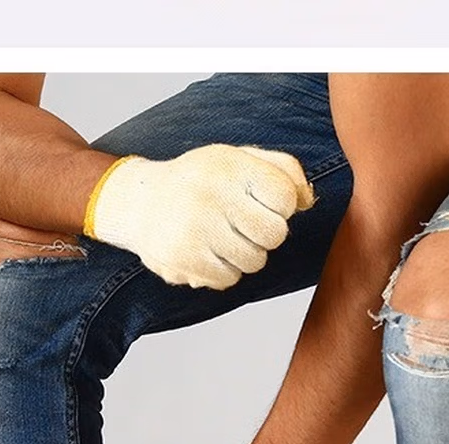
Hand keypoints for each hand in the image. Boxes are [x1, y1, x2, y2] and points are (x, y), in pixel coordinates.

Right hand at [84, 144, 314, 288]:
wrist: (139, 202)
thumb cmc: (199, 181)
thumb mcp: (238, 159)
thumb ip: (282, 171)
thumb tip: (309, 201)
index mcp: (229, 164)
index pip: (284, 196)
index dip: (281, 206)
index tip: (263, 203)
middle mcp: (211, 194)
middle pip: (274, 234)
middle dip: (266, 235)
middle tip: (245, 226)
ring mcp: (196, 229)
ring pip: (255, 261)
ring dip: (246, 255)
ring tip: (223, 238)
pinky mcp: (185, 259)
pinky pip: (229, 279)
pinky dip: (225, 271)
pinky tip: (208, 253)